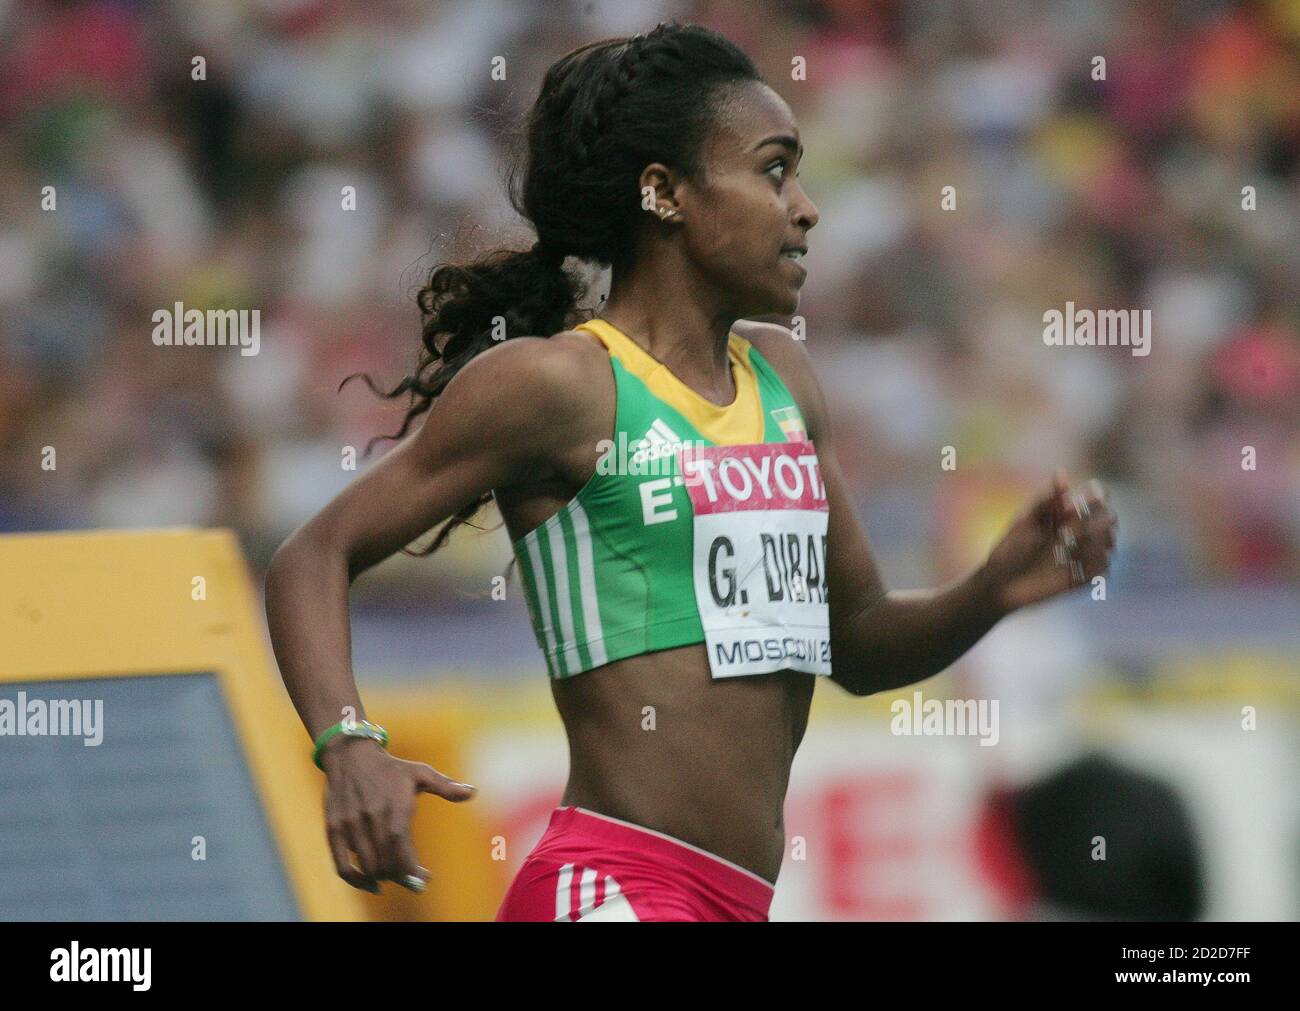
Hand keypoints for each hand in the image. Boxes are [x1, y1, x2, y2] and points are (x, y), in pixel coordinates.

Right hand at [320, 736, 476, 893]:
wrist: (350, 755)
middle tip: (412, 879)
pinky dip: (356, 880)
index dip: (411, 868)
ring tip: (395, 875)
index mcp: (394, 804)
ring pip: (367, 865)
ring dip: (383, 877)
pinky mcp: (333, 829)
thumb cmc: (391, 768)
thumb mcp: (421, 772)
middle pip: (385, 860)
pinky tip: (371, 884)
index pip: (400, 844)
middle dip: (401, 876)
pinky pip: (342, 865)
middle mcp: (370, 816)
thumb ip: (446, 786)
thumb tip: (473, 792)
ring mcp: (349, 824)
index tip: (424, 879)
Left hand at [980, 469, 1117, 614]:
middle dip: (1105, 519)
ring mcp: (1079, 559)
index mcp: (1063, 520)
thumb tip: (1062, 472)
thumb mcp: (1025, 524)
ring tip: (1080, 540)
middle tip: (1092, 520)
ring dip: (1101, 540)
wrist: (998, 585)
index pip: (1092, 503)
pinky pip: (1101, 570)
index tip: (1098, 494)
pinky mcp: (1079, 580)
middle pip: (1106, 523)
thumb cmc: (1007, 551)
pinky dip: (1098, 562)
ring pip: (1108, 545)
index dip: (1099, 497)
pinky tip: (1080, 558)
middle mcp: (1076, 538)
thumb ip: (1046, 503)